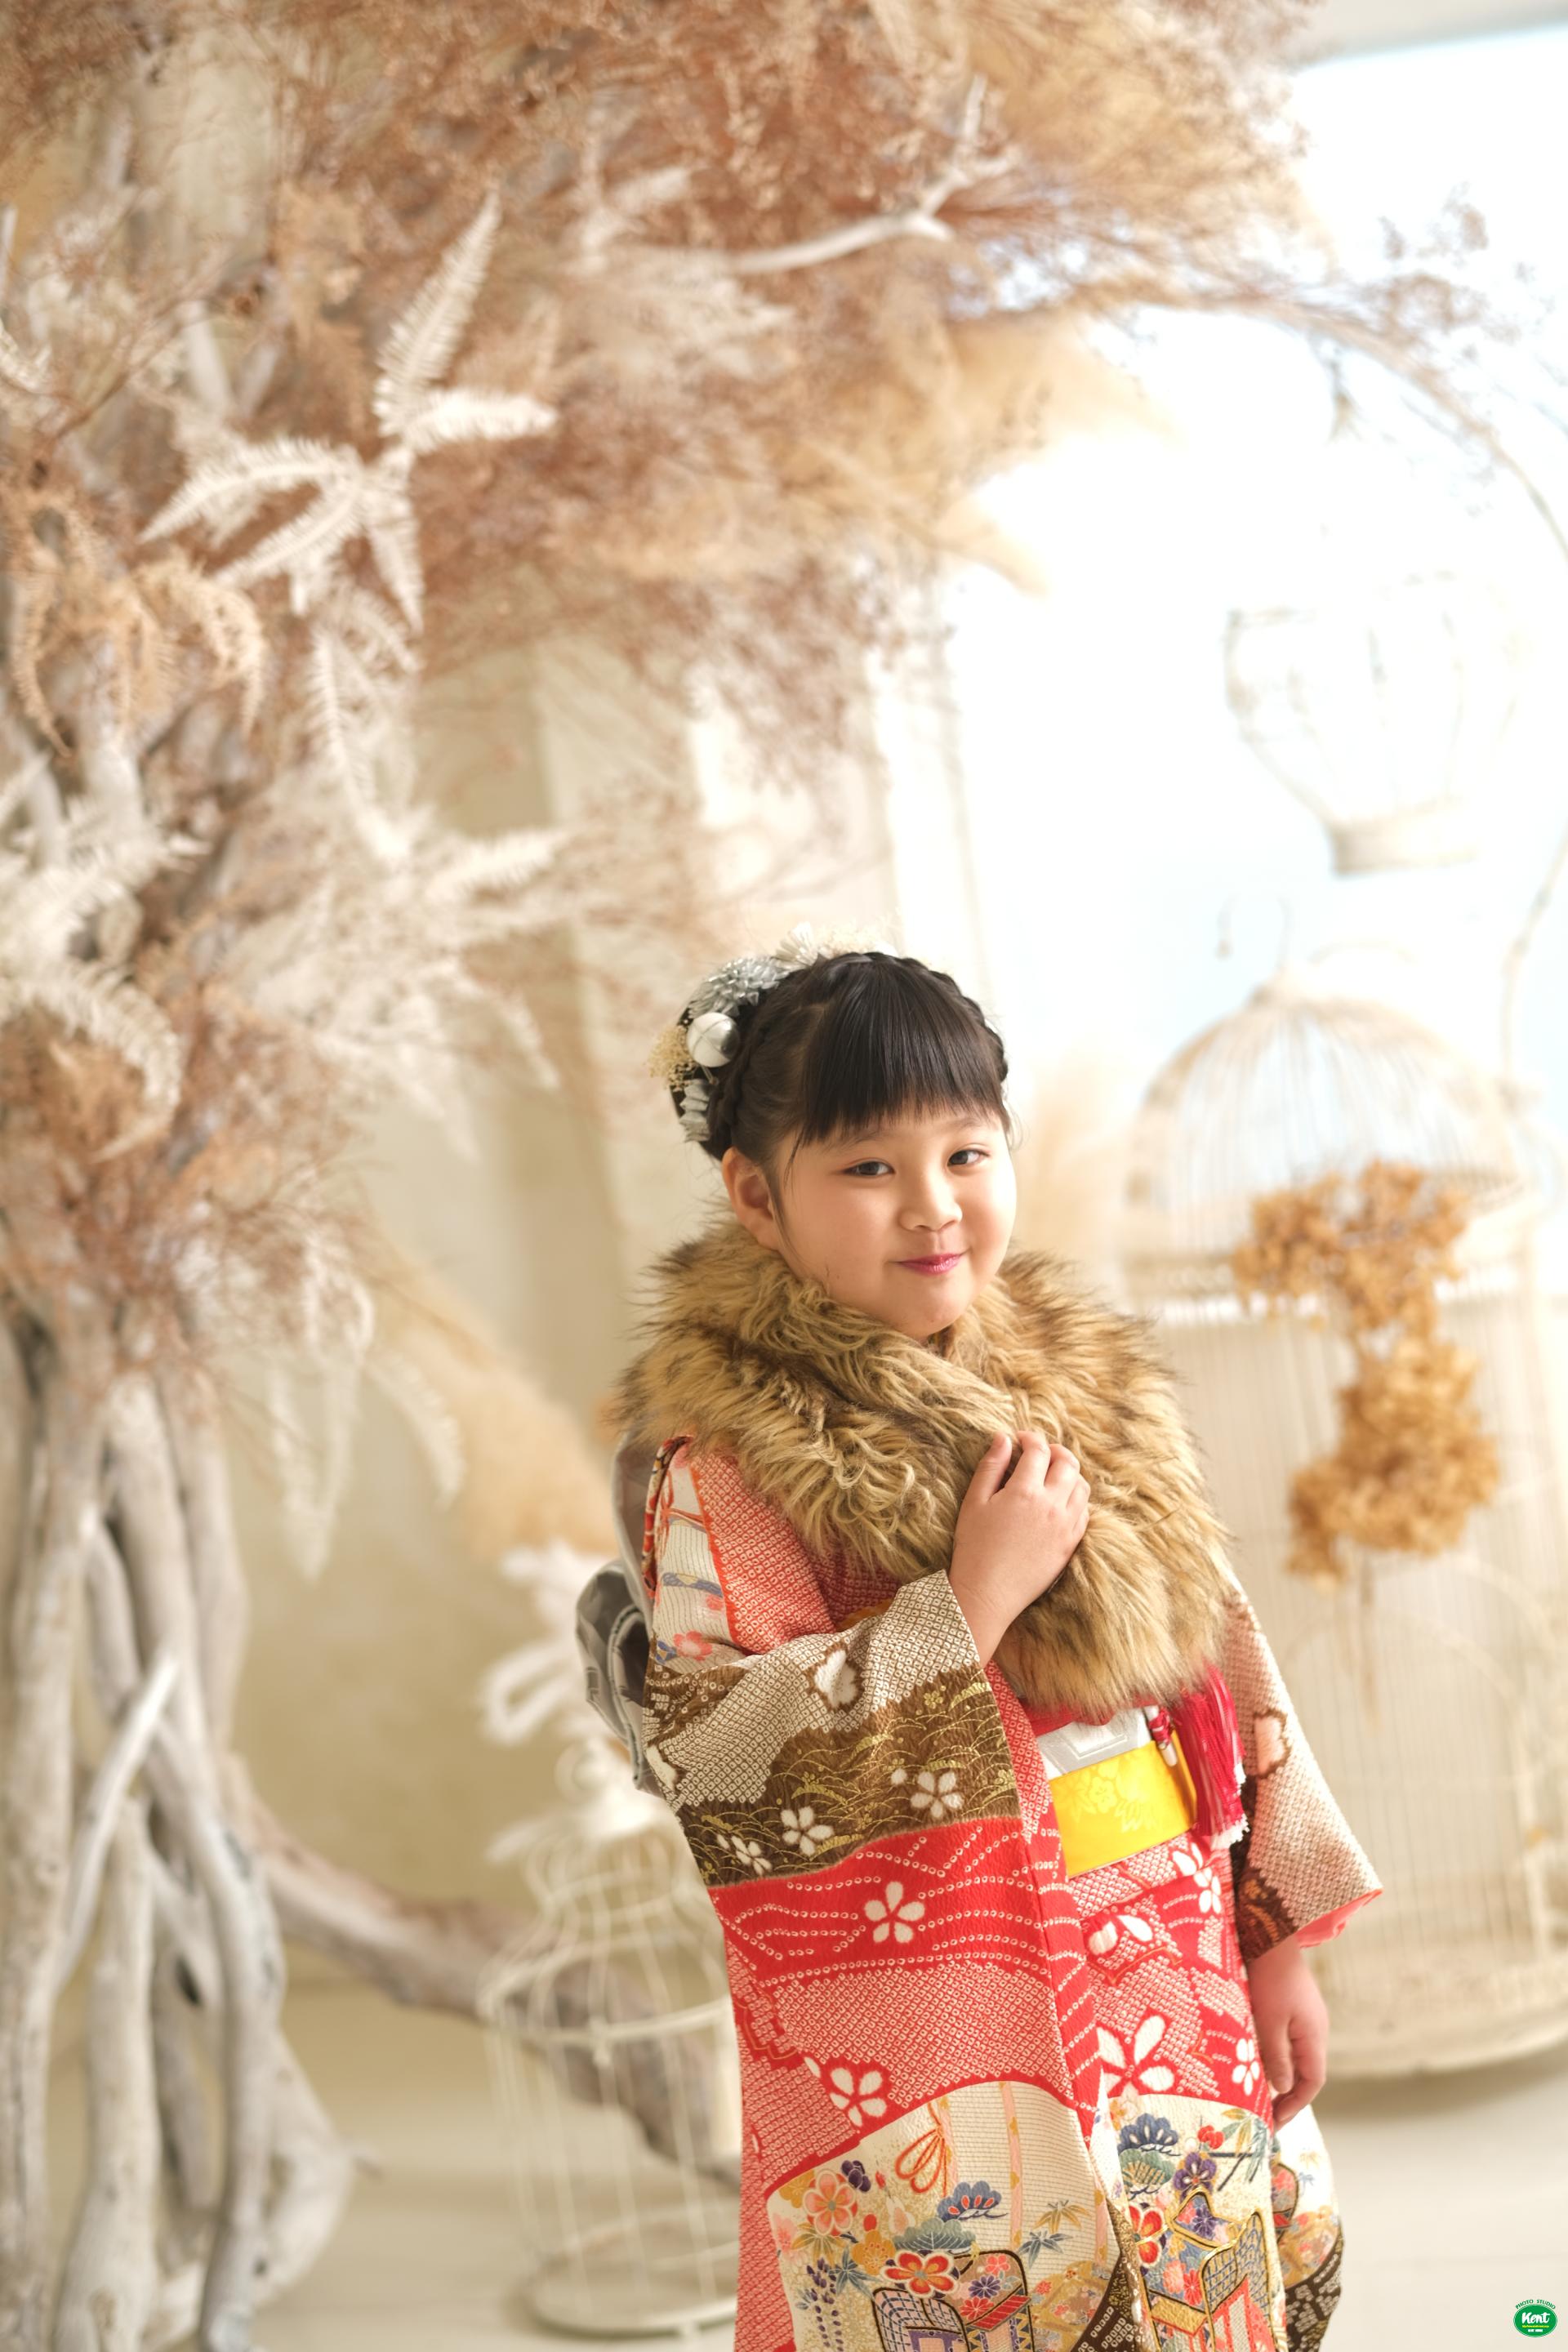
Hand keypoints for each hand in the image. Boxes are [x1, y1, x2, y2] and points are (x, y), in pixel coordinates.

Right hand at [947, 1431, 1089, 1664]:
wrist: (988, 1593)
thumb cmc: (974, 1547)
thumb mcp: (974, 1502)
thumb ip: (990, 1467)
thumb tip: (1003, 1438)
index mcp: (1025, 1491)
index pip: (1038, 1451)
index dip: (1030, 1438)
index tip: (1020, 1438)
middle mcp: (1052, 1505)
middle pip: (1068, 1464)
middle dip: (1055, 1450)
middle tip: (1041, 1452)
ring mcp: (1066, 1526)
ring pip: (1082, 1486)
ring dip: (1070, 1473)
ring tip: (1053, 1474)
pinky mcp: (1071, 1544)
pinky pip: (1084, 1512)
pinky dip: (1076, 1498)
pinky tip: (1060, 1500)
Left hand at [1245, 1932, 1327, 2127]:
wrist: (1271, 1936)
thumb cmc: (1269, 1978)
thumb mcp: (1270, 2021)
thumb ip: (1277, 2056)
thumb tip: (1281, 2088)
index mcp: (1314, 2035)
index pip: (1312, 2081)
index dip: (1295, 2104)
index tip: (1275, 2121)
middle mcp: (1316, 2029)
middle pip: (1307, 2072)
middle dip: (1289, 2097)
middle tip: (1266, 2115)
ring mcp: (1307, 2017)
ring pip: (1298, 2057)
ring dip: (1283, 2077)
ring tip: (1261, 2095)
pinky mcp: (1295, 2007)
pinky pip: (1290, 2041)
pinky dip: (1279, 2058)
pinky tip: (1261, 2062)